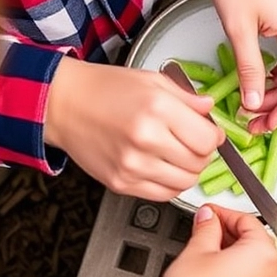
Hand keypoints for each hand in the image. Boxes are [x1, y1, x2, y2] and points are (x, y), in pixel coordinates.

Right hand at [44, 57, 225, 200]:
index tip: (208, 134)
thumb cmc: (104, 89)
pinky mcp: (121, 183)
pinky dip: (170, 184)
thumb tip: (211, 109)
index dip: (213, 138)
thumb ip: (187, 98)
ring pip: (185, 182)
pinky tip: (162, 167)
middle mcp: (145, 139)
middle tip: (191, 143)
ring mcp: (132, 165)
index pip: (208, 140)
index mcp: (157, 109)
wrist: (63, 104)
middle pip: (199, 163)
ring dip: (188, 171)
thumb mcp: (152, 81)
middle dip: (202, 154)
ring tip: (176, 155)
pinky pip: (163, 194)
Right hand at [160, 205, 276, 276]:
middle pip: (256, 242)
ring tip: (208, 251)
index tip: (209, 212)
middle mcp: (275, 275)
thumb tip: (209, 217)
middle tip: (206, 229)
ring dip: (235, 253)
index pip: (248, 222)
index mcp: (264, 255)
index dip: (224, 213)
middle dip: (230, 233)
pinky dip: (240, 273)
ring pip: (256, 263)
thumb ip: (206, 228)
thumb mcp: (196, 251)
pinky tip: (217, 272)